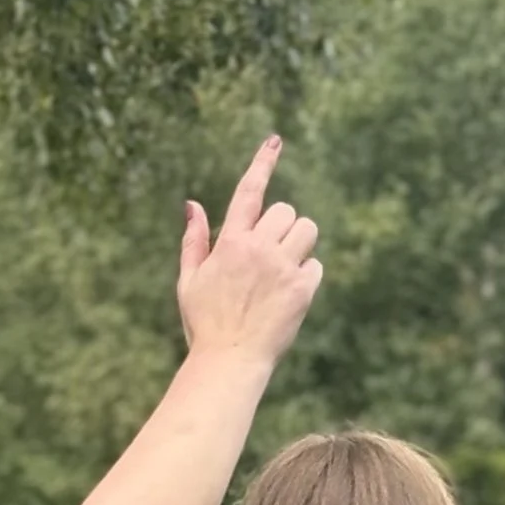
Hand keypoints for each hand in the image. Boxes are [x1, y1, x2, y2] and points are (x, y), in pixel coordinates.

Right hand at [177, 136, 321, 373]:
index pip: (249, 192)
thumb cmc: (205, 325)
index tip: (275, 140)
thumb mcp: (189, 281)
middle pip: (286, 211)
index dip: (262, 163)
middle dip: (282, 227)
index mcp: (230, 243)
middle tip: (271, 255)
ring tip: (284, 269)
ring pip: (306, 230)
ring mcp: (282, 268)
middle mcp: (258, 249)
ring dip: (299, 244)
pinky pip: (315, 265)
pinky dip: (307, 275)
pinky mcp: (301, 290)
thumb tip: (192, 205)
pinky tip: (290, 295)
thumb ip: (193, 241)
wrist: (228, 363)